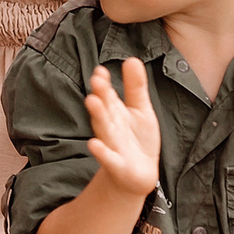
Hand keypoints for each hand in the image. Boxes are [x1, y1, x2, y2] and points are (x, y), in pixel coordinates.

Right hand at [85, 60, 162, 199]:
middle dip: (100, 95)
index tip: (100, 70)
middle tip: (97, 80)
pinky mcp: (117, 165)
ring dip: (98, 116)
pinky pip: (108, 158)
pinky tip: (94, 145)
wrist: (138, 174)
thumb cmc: (137, 139)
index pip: (107, 94)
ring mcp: (112, 146)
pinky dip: (101, 152)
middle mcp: (110, 126)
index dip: (104, 83)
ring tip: (92, 102)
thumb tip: (132, 59)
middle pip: (104, 109)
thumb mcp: (141, 109)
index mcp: (115, 111)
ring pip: (104, 129)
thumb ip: (135, 86)